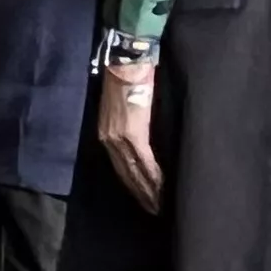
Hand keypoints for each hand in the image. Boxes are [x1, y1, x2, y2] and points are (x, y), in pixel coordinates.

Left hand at [94, 55, 161, 210]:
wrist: (127, 60)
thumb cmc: (128, 76)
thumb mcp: (121, 103)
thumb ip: (129, 121)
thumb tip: (142, 135)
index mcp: (106, 133)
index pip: (120, 166)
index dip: (132, 183)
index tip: (142, 198)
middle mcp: (109, 140)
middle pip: (126, 174)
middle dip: (140, 194)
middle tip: (153, 210)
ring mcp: (121, 138)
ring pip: (135, 172)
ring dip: (148, 191)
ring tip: (159, 205)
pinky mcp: (134, 134)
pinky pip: (145, 162)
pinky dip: (154, 177)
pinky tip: (163, 189)